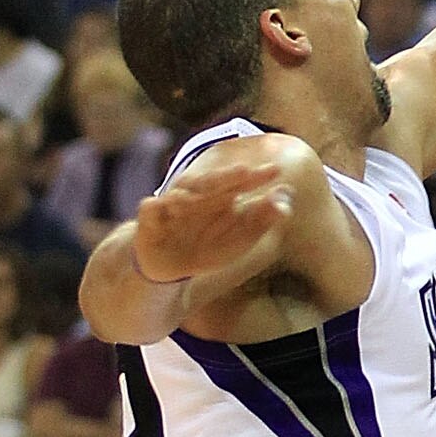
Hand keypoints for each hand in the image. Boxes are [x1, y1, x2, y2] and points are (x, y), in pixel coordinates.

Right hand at [131, 133, 318, 286]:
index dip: (256, 177)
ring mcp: (170, 205)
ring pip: (180, 193)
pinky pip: (150, 209)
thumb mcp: (239, 237)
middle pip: (210, 183)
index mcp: (219, 196)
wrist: (168, 265)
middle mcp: (195, 195)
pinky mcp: (149, 218)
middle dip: (227, 178)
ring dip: (193, 191)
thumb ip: (262, 218)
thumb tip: (287, 195)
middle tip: (246, 172)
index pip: (238, 182)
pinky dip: (157, 207)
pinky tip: (167, 205)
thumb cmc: (207, 246)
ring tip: (213, 190)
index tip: (276, 171)